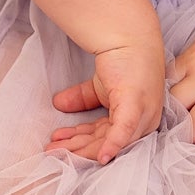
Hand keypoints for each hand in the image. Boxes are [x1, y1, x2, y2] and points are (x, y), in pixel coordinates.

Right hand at [47, 36, 164, 164]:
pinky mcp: (136, 106)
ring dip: (81, 147)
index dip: (80, 142)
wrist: (131, 37)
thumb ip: (81, 97)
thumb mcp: (98, 86)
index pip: (105, 137)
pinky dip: (112, 145)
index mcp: (135, 119)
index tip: (58, 144)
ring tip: (56, 148)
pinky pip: (124, 131)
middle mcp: (142, 122)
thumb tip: (58, 103)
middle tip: (52, 151)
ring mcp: (142, 115)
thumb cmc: (123, 60)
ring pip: (108, 140)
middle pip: (104, 143)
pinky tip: (100, 157)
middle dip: (76, 149)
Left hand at [167, 27, 194, 149]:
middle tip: (164, 136)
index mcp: (194, 59)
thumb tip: (162, 89)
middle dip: (170, 122)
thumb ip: (184, 65)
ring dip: (187, 136)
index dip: (159, 102)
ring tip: (180, 147)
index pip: (166, 84)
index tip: (156, 115)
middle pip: (178, 104)